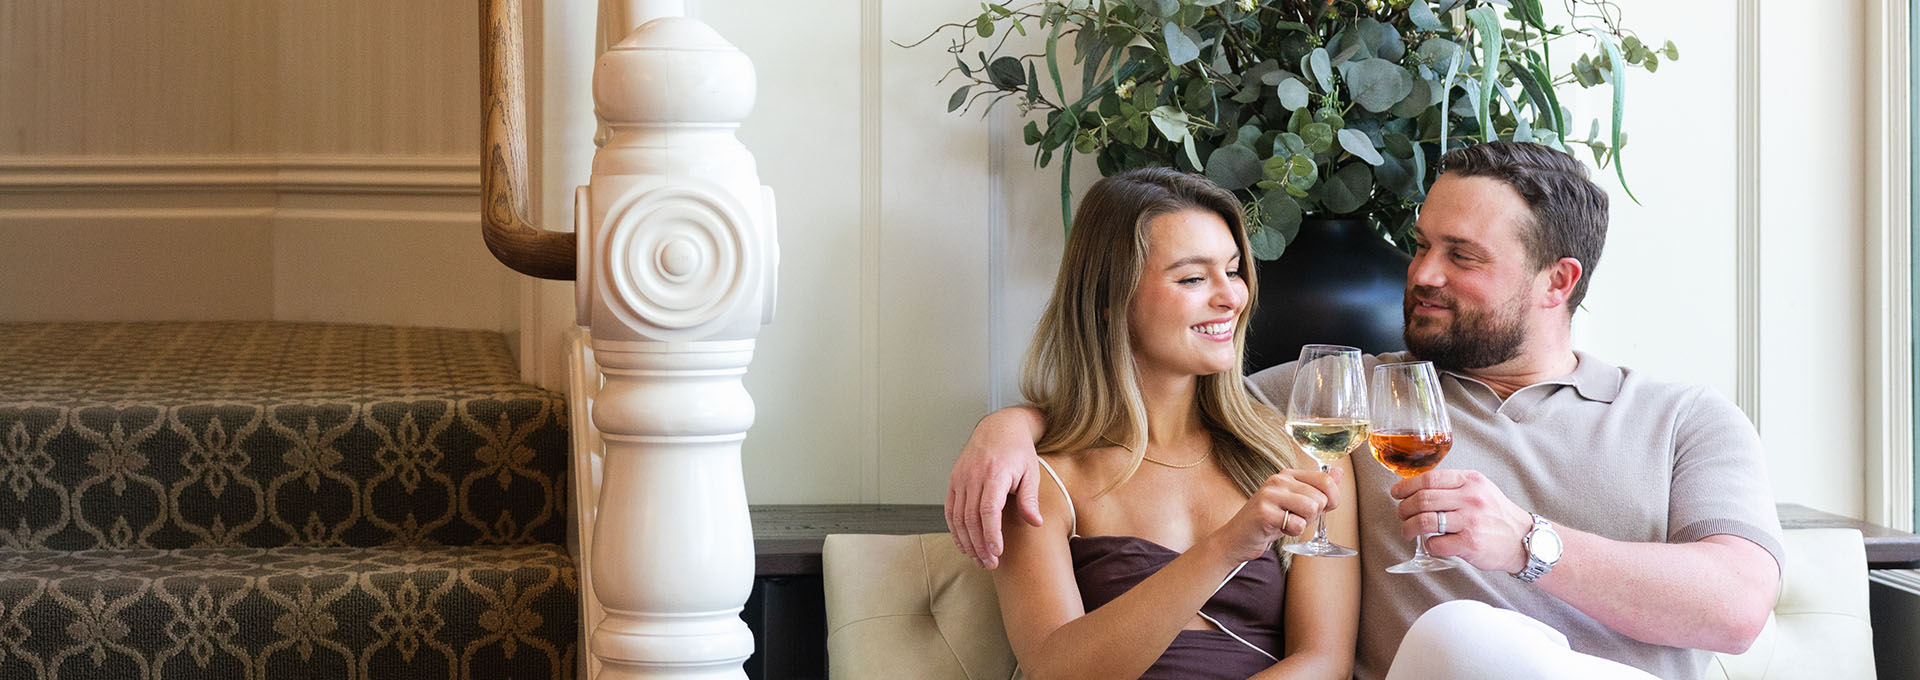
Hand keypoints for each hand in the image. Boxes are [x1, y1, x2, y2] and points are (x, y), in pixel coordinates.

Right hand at [945, 408, 1046, 567]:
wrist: (999, 428)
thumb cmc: (1018, 452)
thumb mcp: (1031, 472)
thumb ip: (1029, 499)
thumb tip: (1035, 523)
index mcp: (995, 473)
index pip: (988, 510)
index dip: (991, 534)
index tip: (997, 552)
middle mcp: (973, 476)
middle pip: (971, 518)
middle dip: (979, 545)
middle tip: (990, 564)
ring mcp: (960, 478)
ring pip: (958, 517)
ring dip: (967, 542)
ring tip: (978, 559)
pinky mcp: (953, 481)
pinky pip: (950, 510)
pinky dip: (955, 530)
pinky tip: (964, 545)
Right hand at [1209, 468, 1341, 563]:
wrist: (1238, 538)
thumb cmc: (1269, 521)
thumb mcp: (1295, 502)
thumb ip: (1318, 487)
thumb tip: (1339, 471)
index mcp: (1287, 475)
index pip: (1325, 480)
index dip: (1332, 499)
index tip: (1320, 509)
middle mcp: (1278, 480)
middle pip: (1320, 498)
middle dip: (1312, 515)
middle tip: (1293, 518)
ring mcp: (1270, 494)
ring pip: (1311, 508)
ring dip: (1302, 523)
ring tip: (1286, 522)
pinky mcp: (1264, 512)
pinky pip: (1297, 524)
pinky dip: (1292, 531)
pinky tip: (1278, 529)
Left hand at [1389, 469, 1535, 572]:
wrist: (1523, 539)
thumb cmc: (1496, 514)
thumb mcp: (1480, 489)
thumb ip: (1453, 485)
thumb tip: (1416, 487)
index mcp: (1471, 481)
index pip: (1429, 479)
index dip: (1406, 486)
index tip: (1396, 493)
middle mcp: (1471, 499)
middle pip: (1422, 500)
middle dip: (1404, 508)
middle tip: (1402, 515)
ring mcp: (1470, 521)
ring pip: (1424, 522)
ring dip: (1408, 528)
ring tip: (1407, 531)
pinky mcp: (1470, 543)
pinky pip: (1435, 544)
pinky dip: (1428, 545)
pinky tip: (1432, 543)